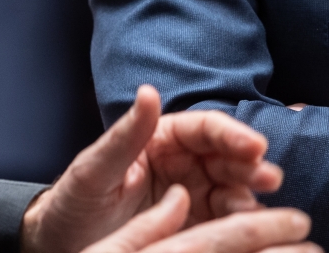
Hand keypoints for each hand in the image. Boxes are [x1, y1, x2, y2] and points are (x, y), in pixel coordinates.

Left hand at [22, 85, 284, 252]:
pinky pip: (224, 222)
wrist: (58, 250)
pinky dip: (240, 224)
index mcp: (160, 140)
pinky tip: (250, 229)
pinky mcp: (195, 227)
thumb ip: (123, 136)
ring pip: (231, 189)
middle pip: (227, 157)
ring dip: (250, 195)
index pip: (206, 129)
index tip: (255, 146)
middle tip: (270, 178)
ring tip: (260, 209)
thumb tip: (148, 91)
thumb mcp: (92, 172)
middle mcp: (182, 164)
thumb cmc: (72, 207)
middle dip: (251, 165)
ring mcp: (191, 196)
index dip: (234, 134)